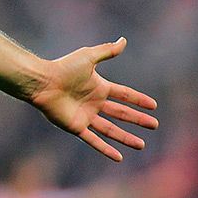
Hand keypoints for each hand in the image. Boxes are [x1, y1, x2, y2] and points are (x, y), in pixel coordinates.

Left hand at [29, 37, 158, 161]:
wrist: (42, 82)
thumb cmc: (63, 68)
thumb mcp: (88, 57)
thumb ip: (107, 51)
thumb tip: (124, 40)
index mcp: (98, 87)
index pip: (124, 94)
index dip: (138, 100)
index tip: (153, 106)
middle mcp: (94, 103)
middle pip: (121, 113)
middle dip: (137, 120)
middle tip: (154, 125)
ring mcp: (86, 116)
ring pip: (110, 130)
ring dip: (126, 138)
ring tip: (142, 145)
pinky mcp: (76, 127)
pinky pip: (94, 140)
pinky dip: (106, 149)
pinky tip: (119, 157)